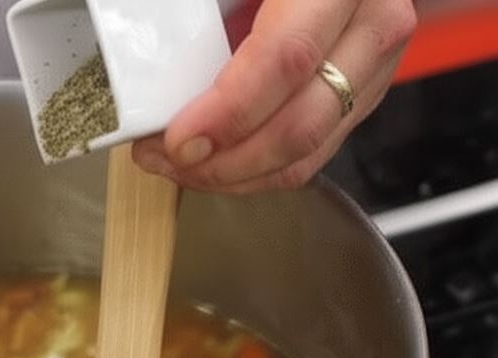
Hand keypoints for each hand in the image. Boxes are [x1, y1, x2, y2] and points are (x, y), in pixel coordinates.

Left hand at [132, 0, 417, 192]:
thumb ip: (207, 7)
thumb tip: (150, 40)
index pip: (287, 59)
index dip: (230, 111)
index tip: (178, 139)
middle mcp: (372, 26)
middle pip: (301, 123)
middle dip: (224, 161)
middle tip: (166, 160)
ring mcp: (373, 67)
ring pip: (308, 152)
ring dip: (234, 175)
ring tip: (176, 167)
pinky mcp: (361, 95)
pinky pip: (310, 153)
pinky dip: (254, 169)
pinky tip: (210, 162)